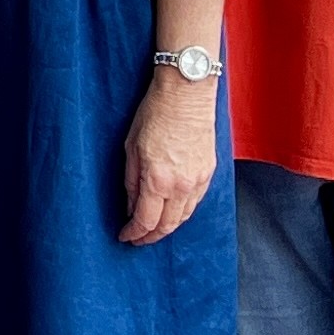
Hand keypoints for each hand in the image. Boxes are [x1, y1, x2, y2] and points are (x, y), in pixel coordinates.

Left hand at [120, 76, 218, 244]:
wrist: (187, 94)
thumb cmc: (154, 115)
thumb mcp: (131, 148)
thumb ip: (131, 182)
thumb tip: (130, 207)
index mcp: (157, 180)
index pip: (145, 221)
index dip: (134, 233)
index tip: (124, 237)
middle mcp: (181, 186)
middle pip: (167, 226)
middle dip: (150, 237)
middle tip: (137, 239)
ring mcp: (198, 181)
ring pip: (183, 217)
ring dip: (167, 227)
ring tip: (153, 229)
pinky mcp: (209, 173)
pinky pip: (195, 202)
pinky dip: (182, 212)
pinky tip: (172, 211)